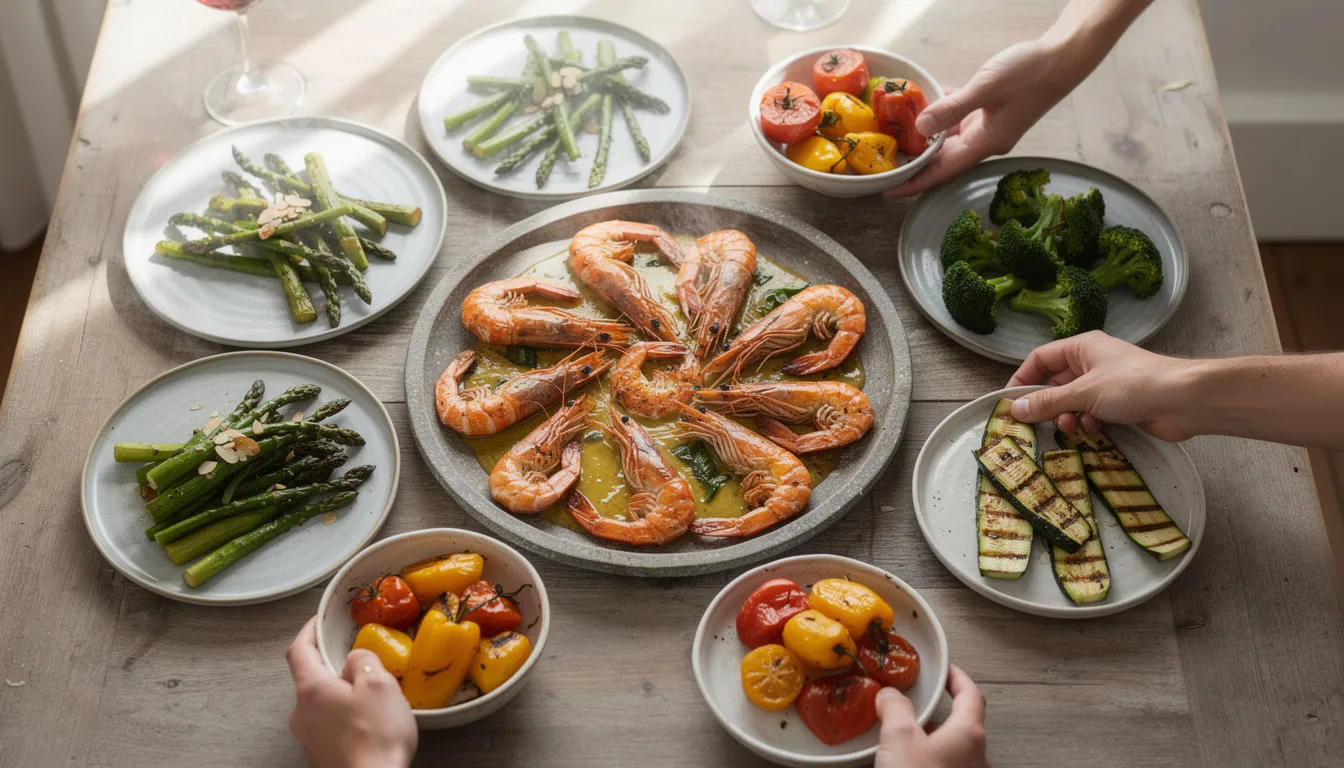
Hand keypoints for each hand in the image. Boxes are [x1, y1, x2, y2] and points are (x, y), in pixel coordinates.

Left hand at [286, 617, 417, 767]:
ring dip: (342, 691)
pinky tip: (369, 719)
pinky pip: (330, 721)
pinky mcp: (322, 751)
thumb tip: (355, 658)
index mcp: (311, 688)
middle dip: (334, 665)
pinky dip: (345, 713)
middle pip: (311, 676)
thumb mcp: (378, 683)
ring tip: (372, 694)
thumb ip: (363, 659)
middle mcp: (302, 711)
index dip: (309, 631)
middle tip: (359, 659)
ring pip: (322, 700)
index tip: (319, 622)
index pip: (298, 649)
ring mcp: (309, 734)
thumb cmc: (376, 736)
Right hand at [875, 665, 988, 767]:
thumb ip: (895, 708)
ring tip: (907, 740)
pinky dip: (930, 757)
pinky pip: (946, 764)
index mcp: (969, 733)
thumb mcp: (900, 737)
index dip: (957, 677)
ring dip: (932, 738)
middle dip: (938, 712)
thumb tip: (890, 695)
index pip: (971, 693)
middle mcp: (977, 756)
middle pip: (962, 722)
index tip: (945, 669)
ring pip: (953, 746)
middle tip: (919, 706)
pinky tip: (909, 763)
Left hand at [883, 39, 1073, 197]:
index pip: (942, 172)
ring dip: (924, 136)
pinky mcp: (991, 110)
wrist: (1064, 57)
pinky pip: (959, 116)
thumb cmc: (1032, 72)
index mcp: (985, 143)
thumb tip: (920, 127)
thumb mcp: (987, 87)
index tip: (888, 192)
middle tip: (883, 162)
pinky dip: (941, 111)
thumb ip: (952, 109)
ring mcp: (989, 126)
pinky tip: (924, 102)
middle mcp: (985, 140)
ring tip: (894, 135)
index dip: (914, 183)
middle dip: (914, 161)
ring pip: (948, 137)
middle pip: (941, 158)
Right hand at [1006, 331, 1193, 439]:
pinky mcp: (1120, 406)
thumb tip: (1014, 409)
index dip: (1023, 379)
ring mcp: (1107, 385)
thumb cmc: (1133, 384)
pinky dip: (1089, 424)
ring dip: (1068, 417)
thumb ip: (1047, 402)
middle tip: (1037, 424)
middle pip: (1055, 384)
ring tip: (1070, 427)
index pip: (1040, 359)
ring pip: (1073, 403)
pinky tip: (1095, 430)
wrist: (1184, 400)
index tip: (1010, 403)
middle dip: (1047, 405)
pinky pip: (1092, 415)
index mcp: (1081, 348)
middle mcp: (1092, 363)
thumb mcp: (1083, 392)